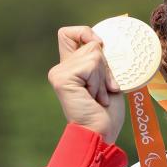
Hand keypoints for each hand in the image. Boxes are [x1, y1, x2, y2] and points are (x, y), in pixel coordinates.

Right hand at [47, 26, 124, 142]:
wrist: (101, 133)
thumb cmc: (107, 112)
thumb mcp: (106, 80)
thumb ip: (100, 61)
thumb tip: (101, 41)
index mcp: (70, 67)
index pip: (68, 33)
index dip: (85, 33)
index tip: (100, 48)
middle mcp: (60, 68)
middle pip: (91, 44)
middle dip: (106, 66)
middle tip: (104, 89)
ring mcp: (59, 73)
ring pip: (94, 53)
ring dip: (104, 77)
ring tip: (99, 95)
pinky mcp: (62, 78)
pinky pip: (91, 64)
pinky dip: (99, 80)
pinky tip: (95, 97)